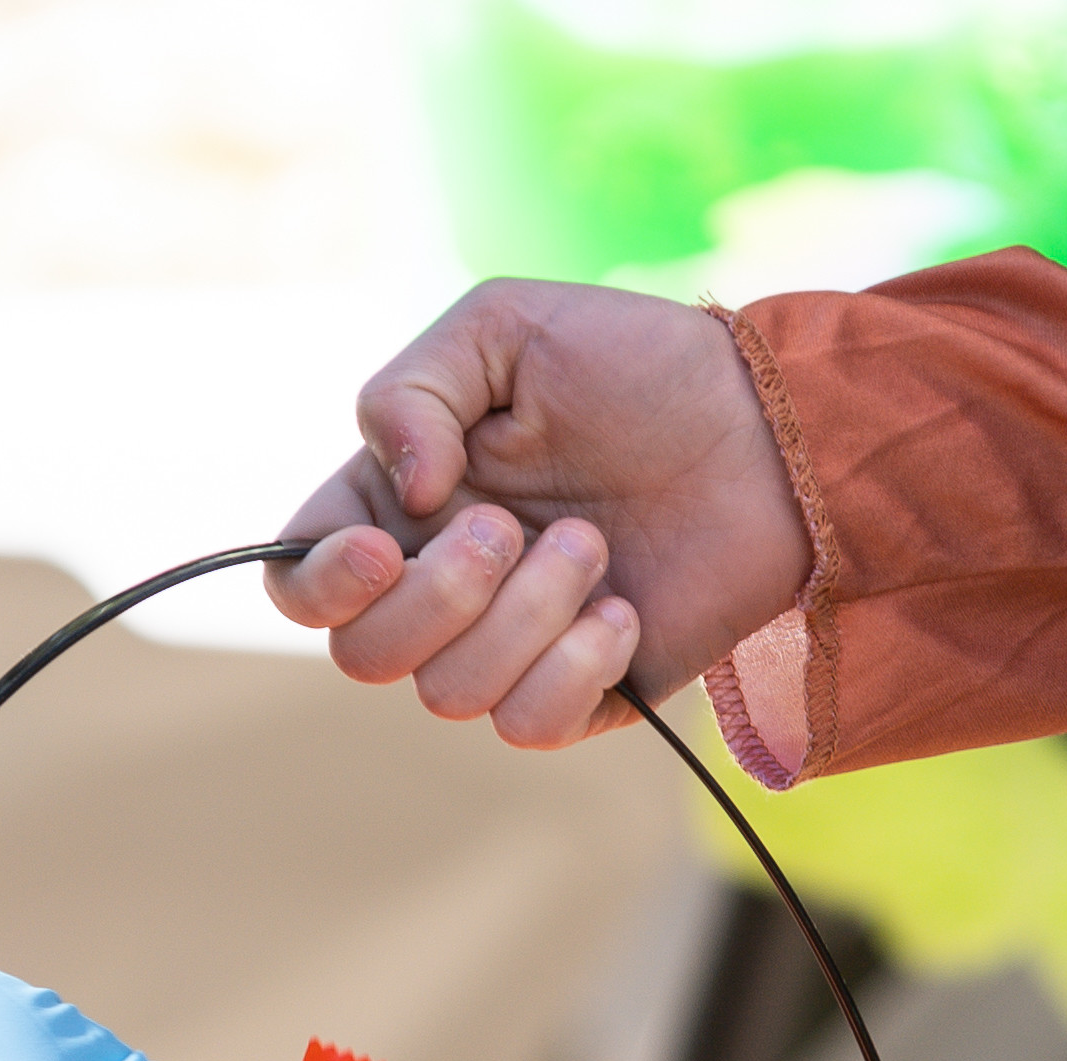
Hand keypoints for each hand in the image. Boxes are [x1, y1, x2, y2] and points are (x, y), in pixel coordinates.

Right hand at [265, 279, 810, 747]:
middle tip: (517, 525)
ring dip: (524, 618)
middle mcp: (443, 588)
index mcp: (400, 504)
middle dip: (440, 596)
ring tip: (596, 547)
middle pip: (363, 657)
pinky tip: (624, 611)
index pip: (302, 584)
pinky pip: (528, 725)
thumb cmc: (634, 366)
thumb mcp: (504, 329)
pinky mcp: (582, 692)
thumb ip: (410, 391)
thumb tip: (402, 496)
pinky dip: (574, 667)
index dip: (321, 583)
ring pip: (447, 694)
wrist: (765, 428)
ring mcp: (510, 646)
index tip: (387, 544)